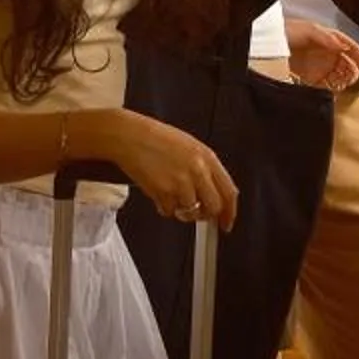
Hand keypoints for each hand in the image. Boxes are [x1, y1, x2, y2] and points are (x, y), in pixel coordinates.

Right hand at [101, 109, 238, 228]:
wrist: (129, 136)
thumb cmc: (155, 139)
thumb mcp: (189, 147)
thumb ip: (204, 169)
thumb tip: (213, 194)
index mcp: (207, 157)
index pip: (229, 192)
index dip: (229, 212)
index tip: (226, 222)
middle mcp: (198, 170)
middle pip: (213, 207)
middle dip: (205, 215)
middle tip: (196, 213)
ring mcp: (181, 182)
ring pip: (190, 212)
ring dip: (181, 210)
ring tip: (170, 194)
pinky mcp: (163, 192)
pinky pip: (169, 211)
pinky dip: (163, 207)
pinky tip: (157, 191)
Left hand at [284, 18, 358, 91]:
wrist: (269, 42)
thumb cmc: (288, 31)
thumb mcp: (309, 30)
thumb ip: (328, 38)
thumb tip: (345, 46)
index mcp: (331, 40)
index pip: (352, 48)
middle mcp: (328, 54)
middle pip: (349, 65)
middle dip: (353, 71)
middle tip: (353, 77)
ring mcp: (321, 67)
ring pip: (340, 77)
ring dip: (344, 82)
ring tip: (343, 84)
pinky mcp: (312, 79)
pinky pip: (327, 86)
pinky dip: (332, 90)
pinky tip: (333, 91)